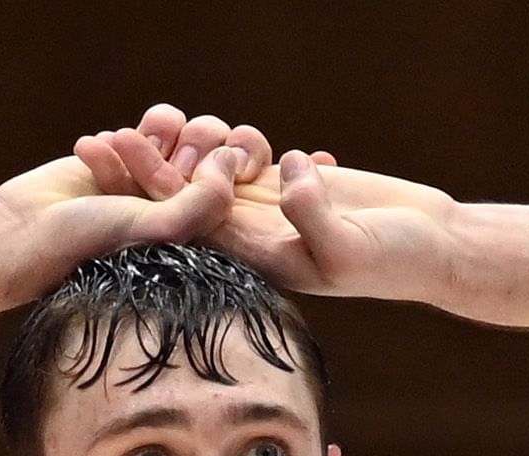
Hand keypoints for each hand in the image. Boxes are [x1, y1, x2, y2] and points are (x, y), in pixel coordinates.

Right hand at [0, 109, 250, 293]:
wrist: (25, 232)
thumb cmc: (89, 244)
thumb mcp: (158, 230)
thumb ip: (205, 202)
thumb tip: (230, 161)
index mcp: (204, 236)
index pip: (249, 185)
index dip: (245, 159)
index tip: (234, 157)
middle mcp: (186, 206)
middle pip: (223, 147)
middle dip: (200, 145)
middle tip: (176, 162)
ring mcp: (160, 178)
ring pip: (192, 128)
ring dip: (164, 133)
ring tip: (128, 151)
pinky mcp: (135, 154)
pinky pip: (159, 121)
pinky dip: (137, 129)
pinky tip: (106, 149)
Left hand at [72, 110, 458, 302]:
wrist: (427, 245)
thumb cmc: (393, 257)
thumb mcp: (350, 247)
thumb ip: (312, 217)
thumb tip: (283, 180)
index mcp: (256, 260)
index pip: (190, 226)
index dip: (147, 196)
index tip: (114, 163)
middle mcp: (252, 239)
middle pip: (186, 202)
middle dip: (144, 173)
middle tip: (101, 139)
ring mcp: (267, 210)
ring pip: (211, 177)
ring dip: (179, 152)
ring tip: (137, 123)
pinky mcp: (286, 184)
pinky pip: (243, 159)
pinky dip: (218, 143)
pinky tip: (182, 124)